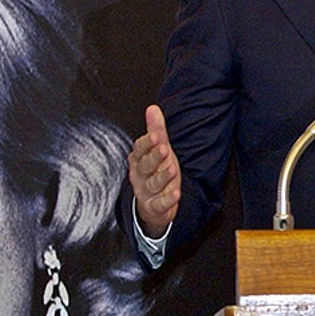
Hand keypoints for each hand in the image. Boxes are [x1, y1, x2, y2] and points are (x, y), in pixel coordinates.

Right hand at [127, 105, 180, 238]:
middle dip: (154, 157)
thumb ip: (156, 130)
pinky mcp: (154, 207)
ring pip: (153, 184)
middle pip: (145, 165)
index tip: (155, 136)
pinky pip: (160, 204)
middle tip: (164, 149)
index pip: (139, 149)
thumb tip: (153, 108)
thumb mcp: (158, 149)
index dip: (146, 143)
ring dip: (162, 177)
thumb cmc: (155, 171)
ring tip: (172, 170)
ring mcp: (146, 192)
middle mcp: (140, 175)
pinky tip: (176, 194)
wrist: (153, 204)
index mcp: (139, 159)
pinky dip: (167, 200)